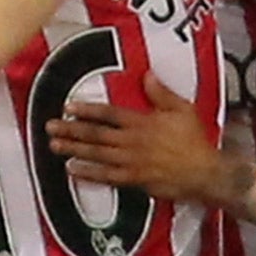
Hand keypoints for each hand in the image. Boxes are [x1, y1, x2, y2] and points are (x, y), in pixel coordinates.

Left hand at [45, 77, 245, 204]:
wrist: (204, 172)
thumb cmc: (194, 141)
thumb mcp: (182, 109)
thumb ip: (161, 93)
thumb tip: (147, 75)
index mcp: (142, 122)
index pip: (108, 113)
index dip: (87, 110)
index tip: (68, 107)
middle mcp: (132, 141)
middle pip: (96, 134)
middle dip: (71, 130)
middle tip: (50, 127)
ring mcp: (131, 161)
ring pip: (97, 155)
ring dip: (74, 150)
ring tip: (55, 146)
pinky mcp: (134, 179)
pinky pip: (106, 177)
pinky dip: (88, 174)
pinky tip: (73, 170)